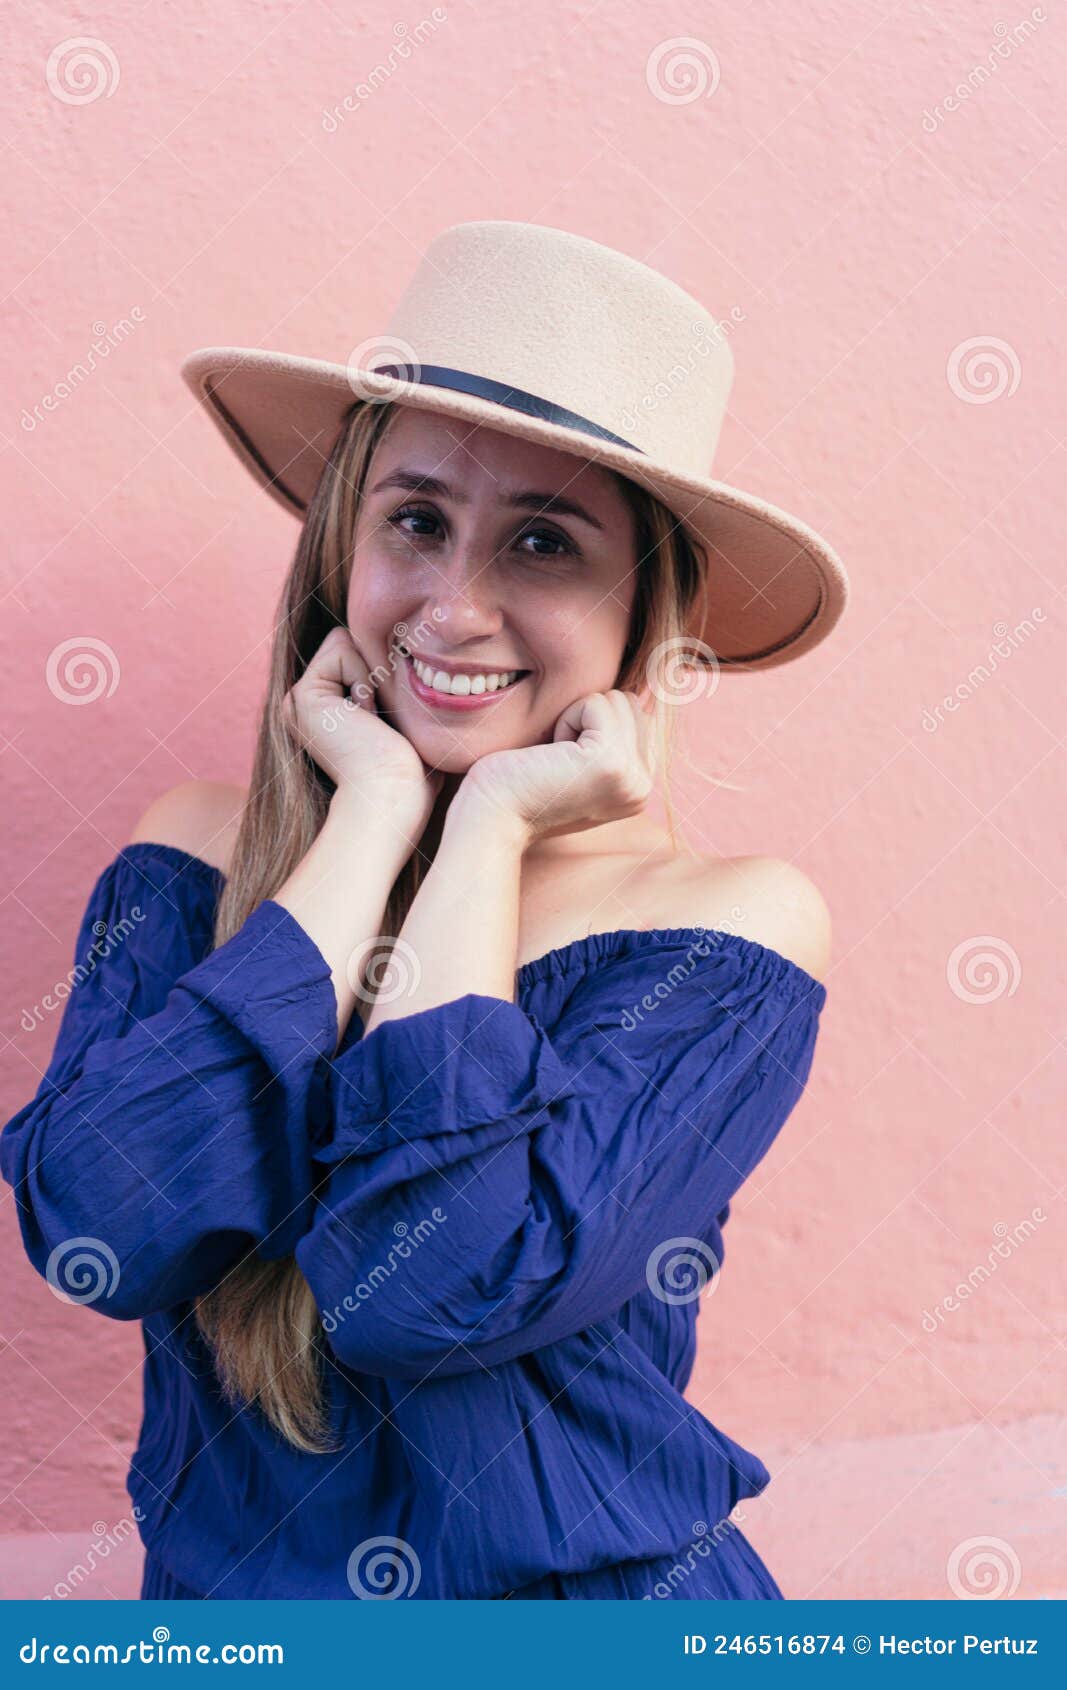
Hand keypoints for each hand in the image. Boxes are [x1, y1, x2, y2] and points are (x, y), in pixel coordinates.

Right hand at [282, 626, 441, 829]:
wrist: (393, 795)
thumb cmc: (412, 772)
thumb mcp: (406, 724)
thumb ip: (394, 691)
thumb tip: (417, 661)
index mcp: (327, 711)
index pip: (361, 651)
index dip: (385, 673)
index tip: (388, 721)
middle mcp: (307, 704)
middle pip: (352, 641)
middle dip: (378, 671)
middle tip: (380, 720)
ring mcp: (300, 700)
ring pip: (346, 640)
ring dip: (372, 676)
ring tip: (372, 719)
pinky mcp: (302, 696)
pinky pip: (342, 647)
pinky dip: (364, 677)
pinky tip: (364, 716)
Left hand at [459, 689, 656, 846]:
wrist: (492, 819)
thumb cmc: (520, 786)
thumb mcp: (579, 763)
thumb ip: (611, 736)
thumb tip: (632, 689)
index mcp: (639, 786)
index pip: (638, 716)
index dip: (594, 724)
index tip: (566, 761)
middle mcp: (643, 786)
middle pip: (630, 704)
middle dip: (588, 718)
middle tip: (558, 758)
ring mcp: (632, 776)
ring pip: (616, 700)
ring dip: (576, 718)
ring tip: (555, 758)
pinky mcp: (610, 761)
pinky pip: (595, 703)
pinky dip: (566, 719)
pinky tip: (551, 755)